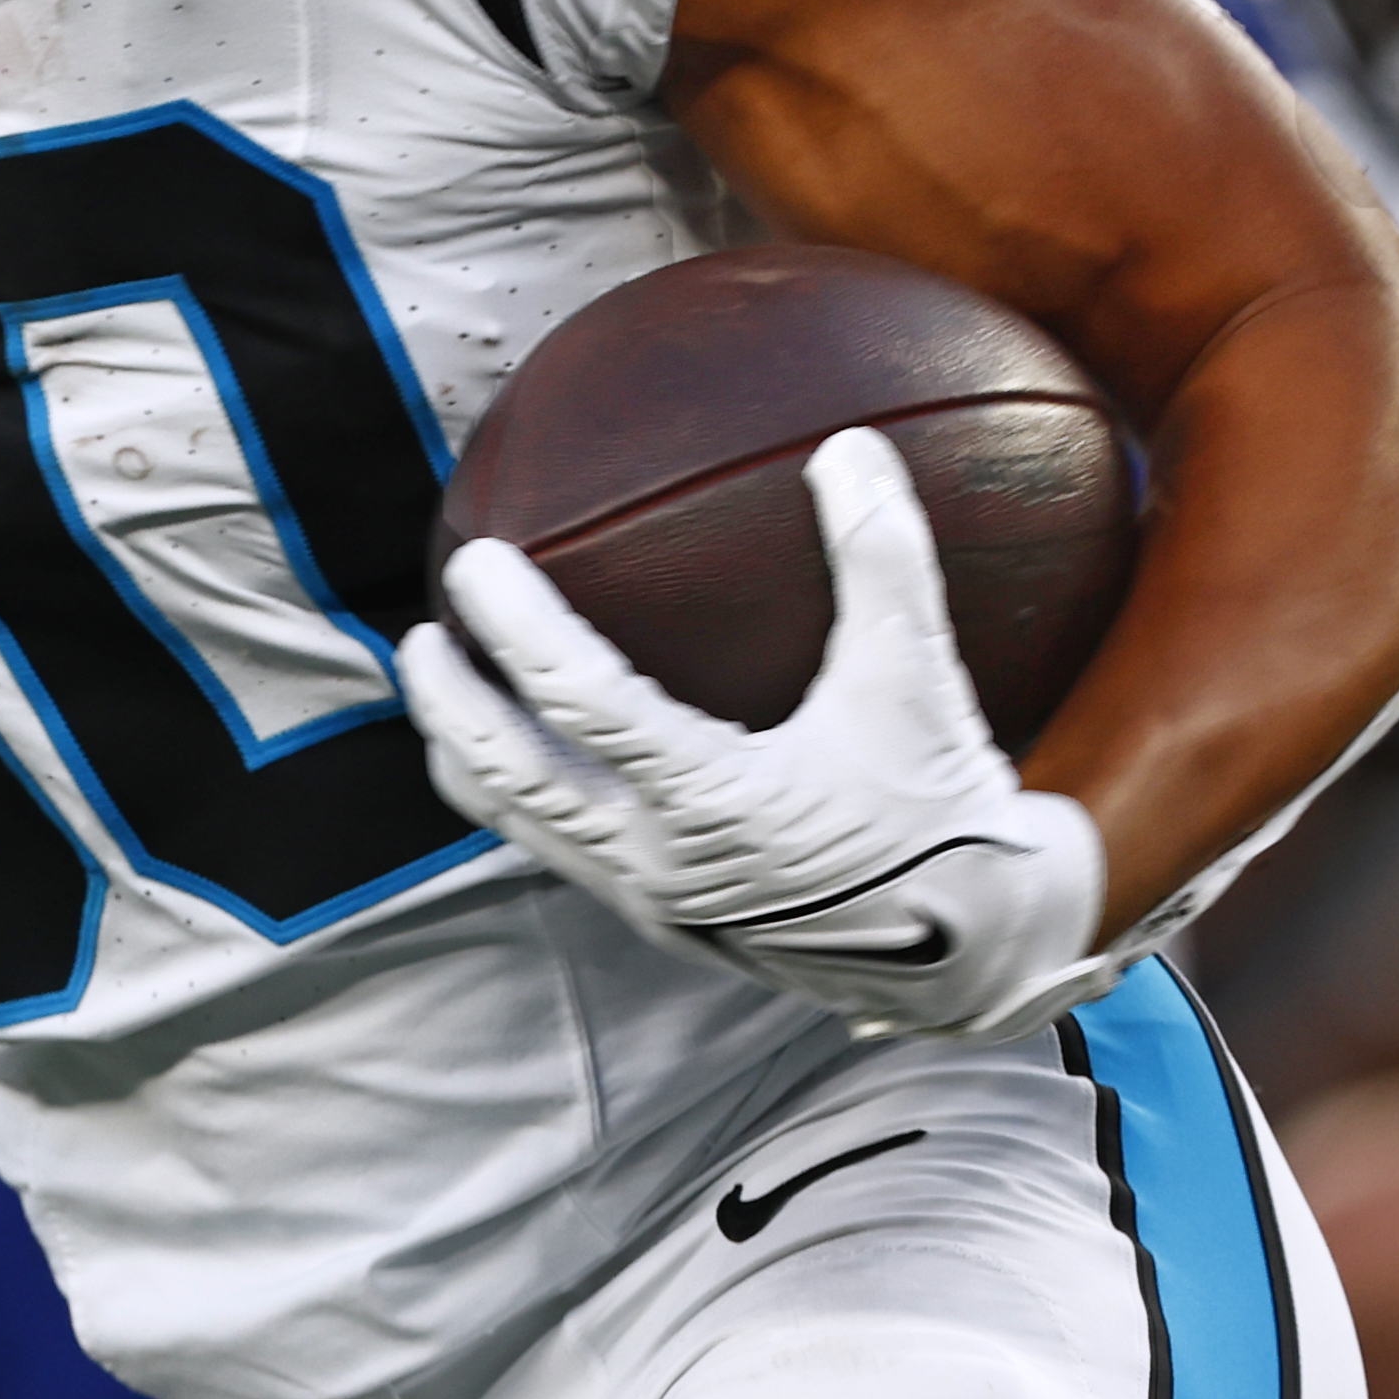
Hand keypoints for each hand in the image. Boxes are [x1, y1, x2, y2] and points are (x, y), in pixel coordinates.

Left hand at [400, 429, 1111, 1040]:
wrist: (978, 951)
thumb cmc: (943, 810)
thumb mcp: (918, 682)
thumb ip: (884, 563)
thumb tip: (851, 448)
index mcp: (716, 803)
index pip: (580, 702)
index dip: (518, 628)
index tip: (476, 562)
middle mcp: (662, 861)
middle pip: (509, 775)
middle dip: (448, 703)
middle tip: (420, 634)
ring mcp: (653, 898)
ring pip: (521, 823)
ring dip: (468, 753)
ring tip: (443, 689)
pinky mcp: (663, 917)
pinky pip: (562, 848)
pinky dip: (523, 794)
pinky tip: (528, 748)